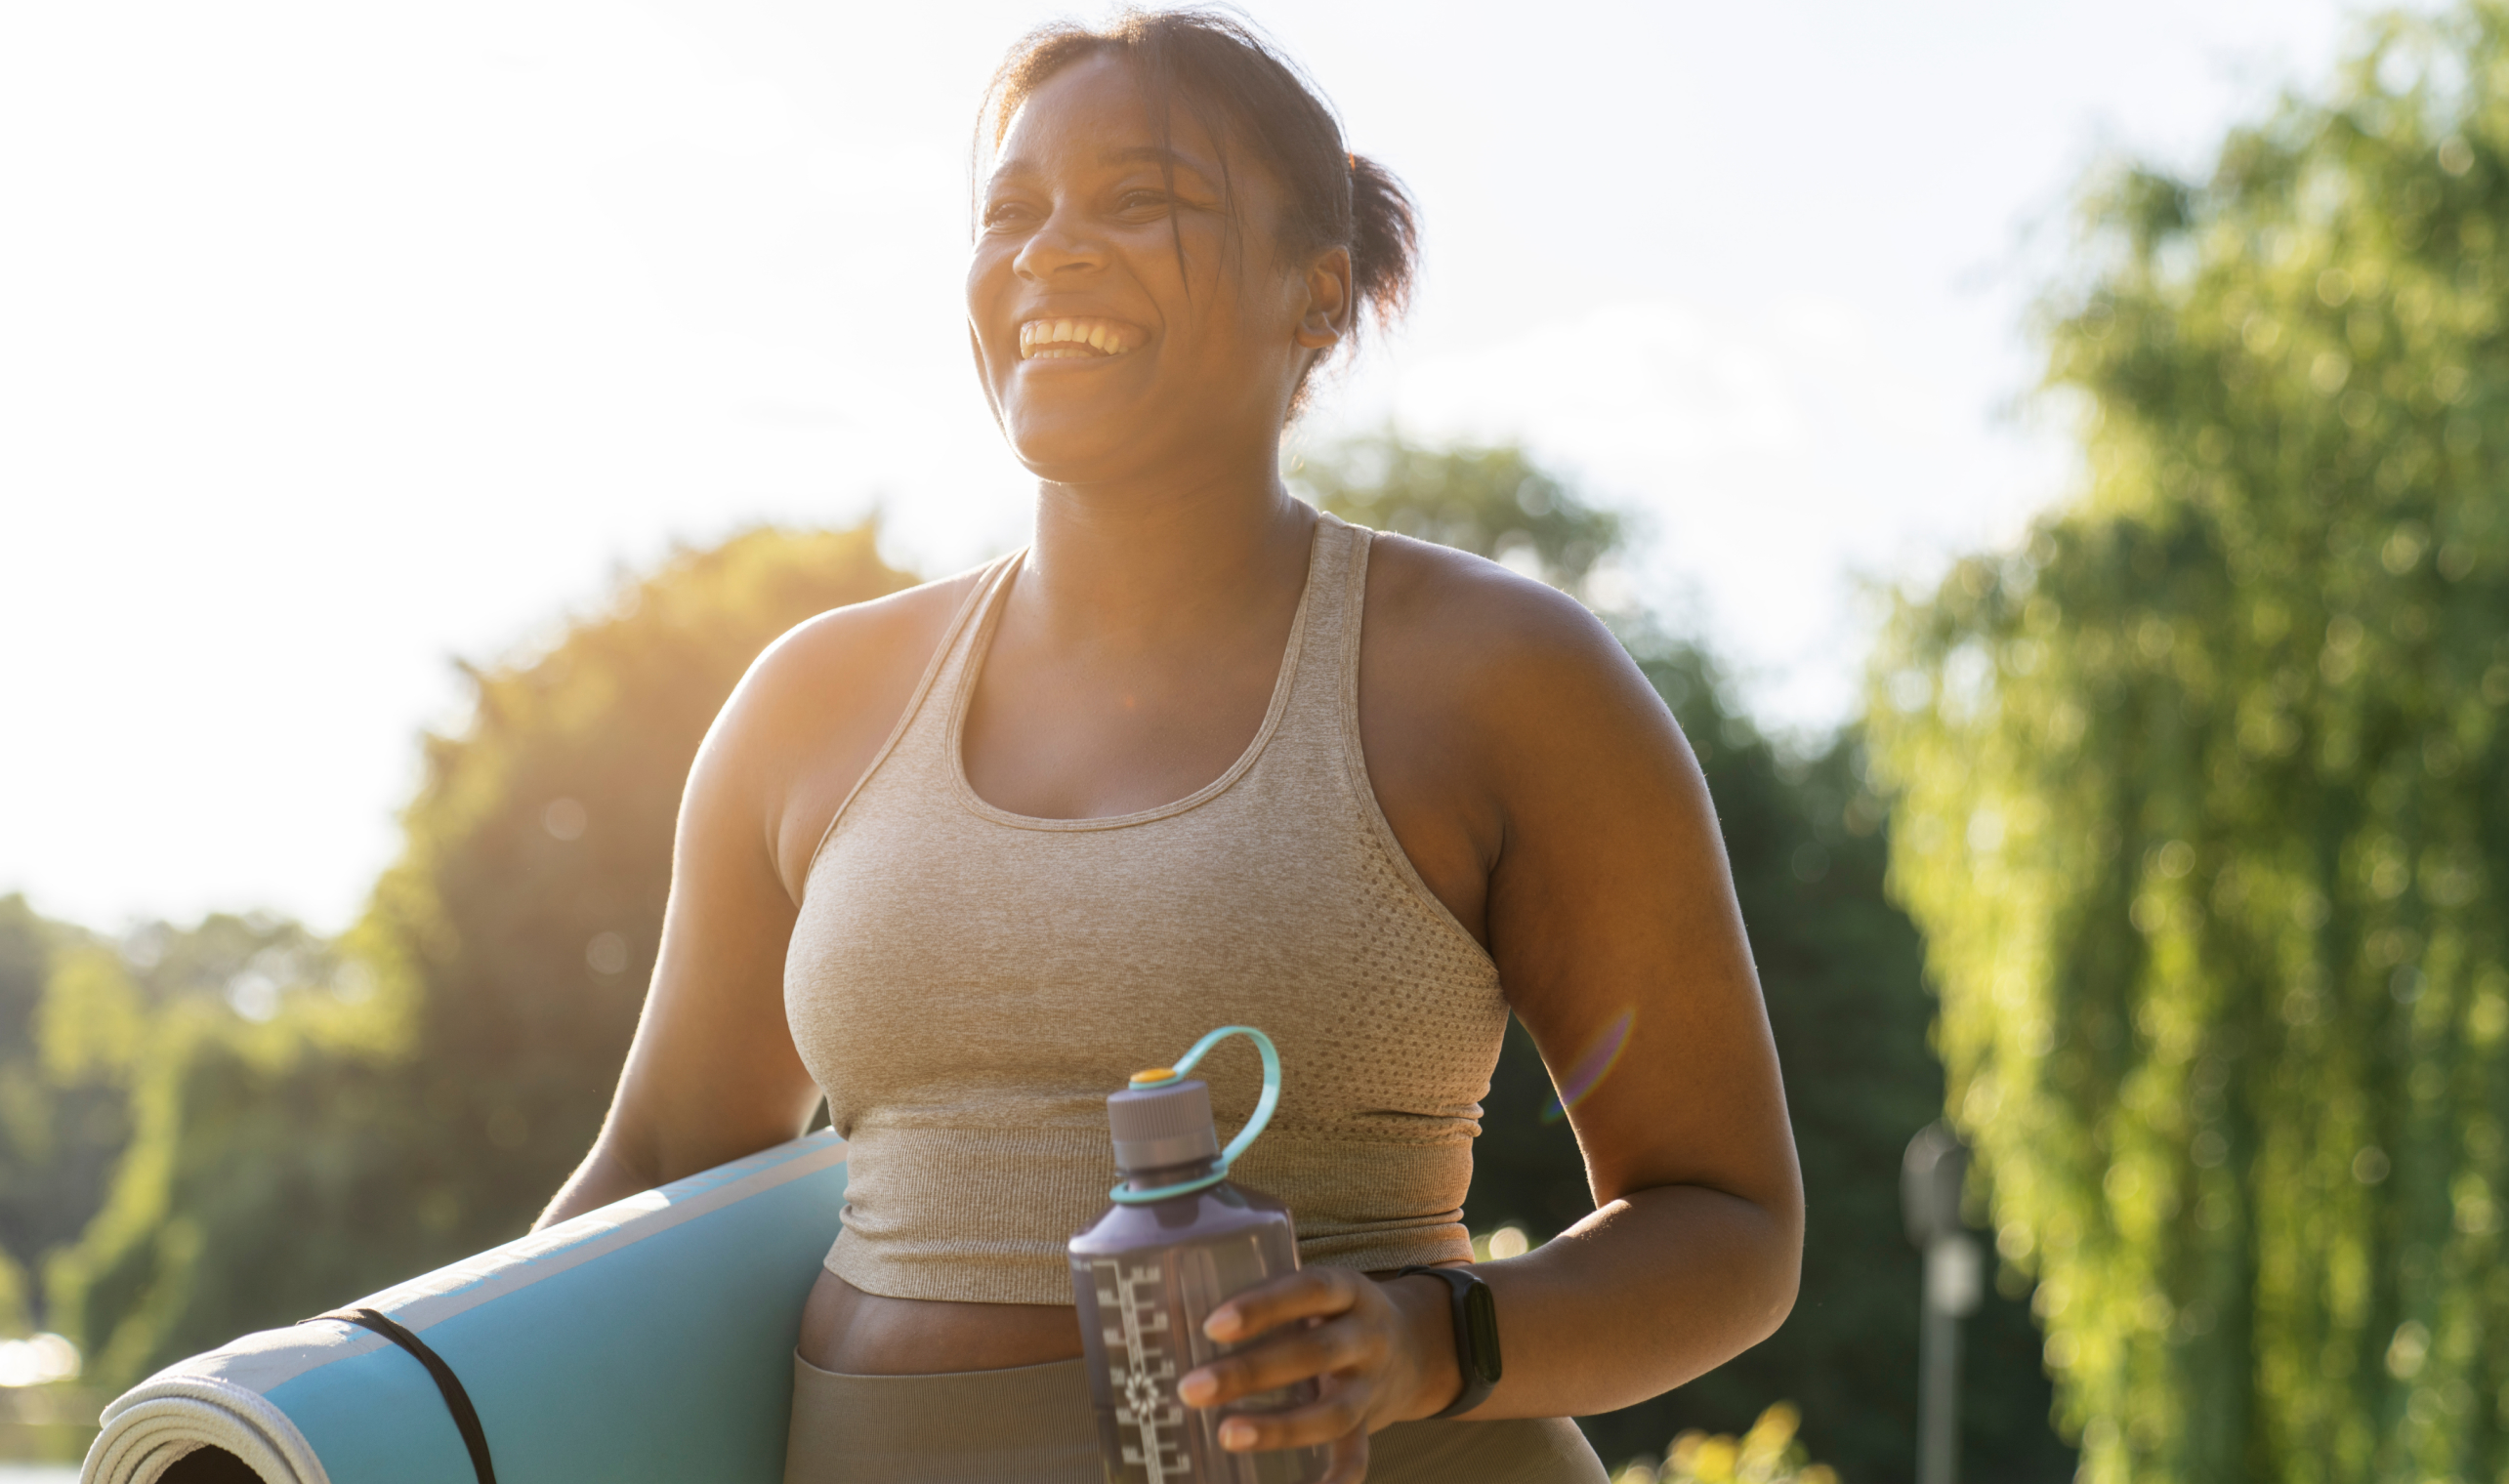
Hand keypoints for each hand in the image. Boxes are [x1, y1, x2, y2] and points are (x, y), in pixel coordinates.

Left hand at [1175, 1268, 1463, 1483]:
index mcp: (1348, 1291)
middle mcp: (1367, 1337)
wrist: (1418, 1343)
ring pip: (1333, 1412)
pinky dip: (1334, 1482)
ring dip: (1279, 1428)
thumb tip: (1158, 1307)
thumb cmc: (1332, 1312)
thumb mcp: (1314, 1291)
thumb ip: (1261, 1297)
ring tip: (1225, 1434)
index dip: (1264, 1306)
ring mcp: (1372, 1385)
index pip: (1309, 1290)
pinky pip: (1357, 1457)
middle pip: (1314, 1354)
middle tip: (1192, 1388)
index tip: (1212, 1325)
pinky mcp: (1372, 1425)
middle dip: (1251, 1373)